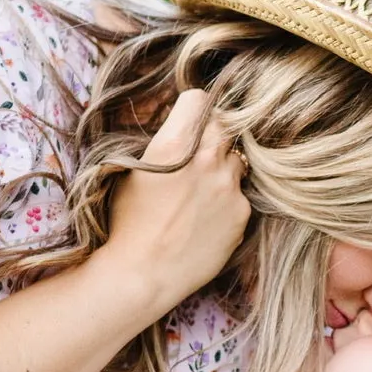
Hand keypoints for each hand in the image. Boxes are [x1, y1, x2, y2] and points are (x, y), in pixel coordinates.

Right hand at [103, 90, 250, 314]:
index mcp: (177, 142)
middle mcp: (209, 159)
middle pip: (224, 126)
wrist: (143, 273)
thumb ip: (165, 144)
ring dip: (222, 169)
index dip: (192, 109)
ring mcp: (229, 187)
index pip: (200, 99)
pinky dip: (227, 202)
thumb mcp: (134, 170)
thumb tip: (182, 131)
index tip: (188, 121)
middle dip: (212, 136)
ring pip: (236, 161)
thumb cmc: (128, 222)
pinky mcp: (242, 214)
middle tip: (196, 157)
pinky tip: (205, 220)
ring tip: (199, 193)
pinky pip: (240, 196)